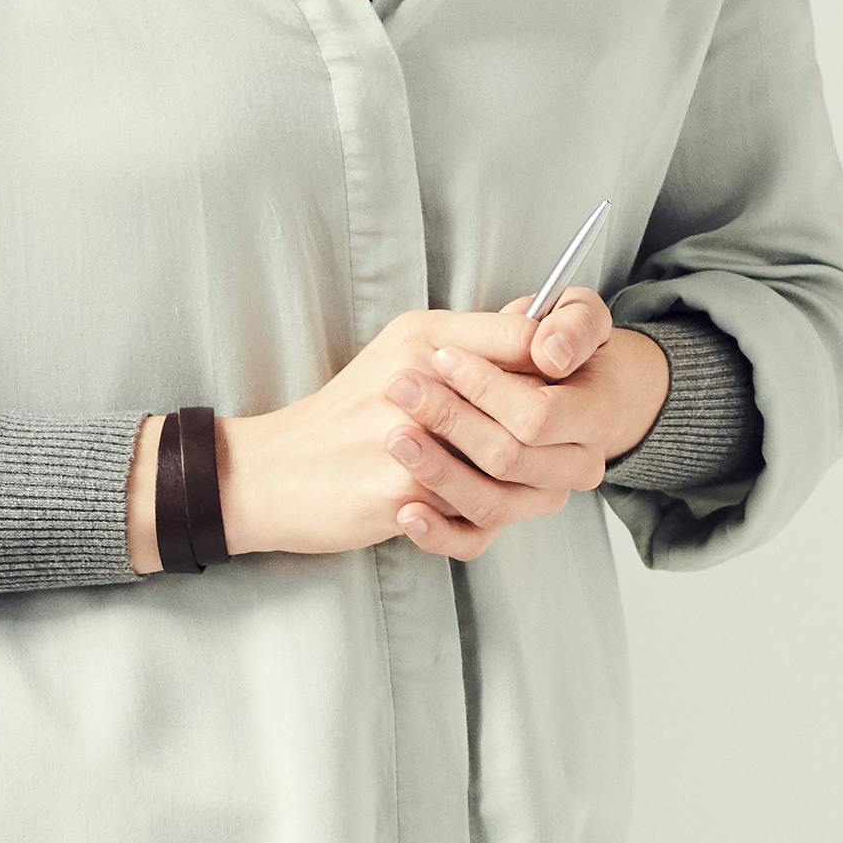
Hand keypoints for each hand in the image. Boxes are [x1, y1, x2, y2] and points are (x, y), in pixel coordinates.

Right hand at [224, 300, 651, 565]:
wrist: (272, 472)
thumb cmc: (343, 414)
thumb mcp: (400, 352)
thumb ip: (470, 338)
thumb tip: (539, 318)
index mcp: (424, 338)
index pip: (526, 339)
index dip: (562, 365)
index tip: (570, 390)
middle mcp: (421, 381)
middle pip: (533, 408)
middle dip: (559, 437)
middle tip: (568, 451)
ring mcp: (414, 442)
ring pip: (515, 471)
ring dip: (529, 487)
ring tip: (530, 488)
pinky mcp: (403, 494)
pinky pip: (476, 520)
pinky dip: (483, 525)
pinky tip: (476, 516)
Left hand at [381, 296, 666, 560]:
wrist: (569, 390)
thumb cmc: (562, 345)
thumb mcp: (577, 316)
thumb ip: (573, 324)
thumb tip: (550, 354)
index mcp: (595, 416)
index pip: (537, 416)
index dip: (486, 388)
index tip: (443, 357)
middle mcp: (575, 466)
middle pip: (508, 460)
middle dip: (450, 422)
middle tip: (402, 387)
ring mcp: (540, 496)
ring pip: (489, 504)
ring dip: (437, 473)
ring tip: (396, 439)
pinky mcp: (507, 517)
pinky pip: (474, 541)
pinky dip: (438, 532)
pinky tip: (406, 512)